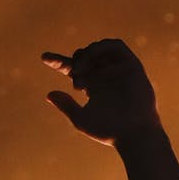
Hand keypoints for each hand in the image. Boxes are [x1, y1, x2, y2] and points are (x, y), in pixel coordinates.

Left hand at [41, 39, 159, 146]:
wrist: (134, 133)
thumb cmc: (108, 131)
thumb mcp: (81, 119)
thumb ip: (66, 105)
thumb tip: (48, 94)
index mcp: (92, 87)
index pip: (72, 69)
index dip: (58, 62)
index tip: (44, 57)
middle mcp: (104, 76)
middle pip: (83, 57)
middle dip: (76, 61)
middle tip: (76, 77)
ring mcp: (117, 70)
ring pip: (98, 49)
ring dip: (87, 54)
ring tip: (82, 68)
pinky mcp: (131, 65)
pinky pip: (116, 45)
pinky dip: (103, 46)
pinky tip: (92, 55)